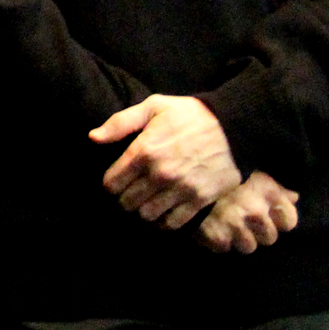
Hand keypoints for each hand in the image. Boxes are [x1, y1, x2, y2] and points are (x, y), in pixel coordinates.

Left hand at [90, 94, 241, 229]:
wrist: (235, 126)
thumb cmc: (191, 114)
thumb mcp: (154, 106)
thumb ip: (120, 123)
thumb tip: (93, 138)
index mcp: (144, 150)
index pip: (112, 183)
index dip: (111, 184)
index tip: (117, 181)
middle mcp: (159, 173)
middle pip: (127, 202)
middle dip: (125, 198)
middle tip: (132, 192)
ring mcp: (180, 189)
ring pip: (147, 215)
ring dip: (144, 211)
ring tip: (148, 201)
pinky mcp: (199, 200)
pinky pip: (172, 223)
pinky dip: (165, 221)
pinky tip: (165, 211)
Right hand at [198, 171, 300, 253]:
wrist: (187, 172)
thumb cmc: (226, 170)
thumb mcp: (253, 173)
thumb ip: (275, 187)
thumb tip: (294, 197)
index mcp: (268, 194)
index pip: (289, 222)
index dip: (279, 220)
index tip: (269, 216)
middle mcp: (256, 211)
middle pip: (269, 238)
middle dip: (259, 232)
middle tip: (245, 221)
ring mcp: (235, 225)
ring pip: (248, 247)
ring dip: (239, 239)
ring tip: (228, 226)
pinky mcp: (215, 236)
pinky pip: (223, 248)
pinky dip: (217, 240)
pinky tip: (212, 226)